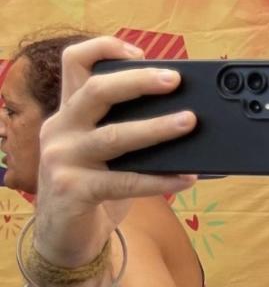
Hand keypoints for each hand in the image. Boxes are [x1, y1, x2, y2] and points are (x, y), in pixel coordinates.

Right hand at [33, 38, 195, 270]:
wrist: (64, 239)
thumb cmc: (94, 190)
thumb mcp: (107, 155)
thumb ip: (130, 133)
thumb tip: (188, 118)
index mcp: (68, 113)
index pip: (75, 63)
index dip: (104, 48)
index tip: (140, 51)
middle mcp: (60, 130)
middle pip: (97, 91)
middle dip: (138, 81)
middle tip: (176, 79)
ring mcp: (62, 160)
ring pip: (114, 136)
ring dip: (157, 128)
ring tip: (190, 122)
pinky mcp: (73, 191)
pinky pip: (124, 182)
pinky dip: (160, 179)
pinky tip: (187, 178)